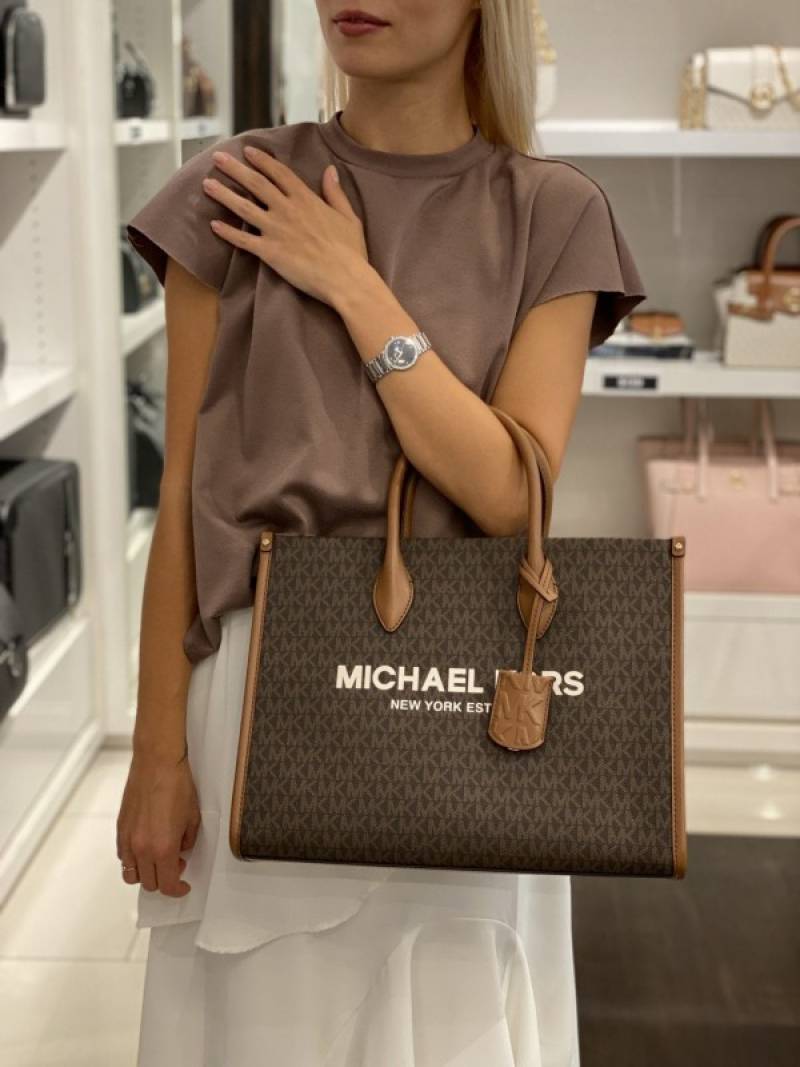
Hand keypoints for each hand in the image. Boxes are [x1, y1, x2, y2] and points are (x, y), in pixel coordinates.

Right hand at [116, 746, 200, 897]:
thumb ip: (186, 841)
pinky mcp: (120, 828)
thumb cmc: (177, 785)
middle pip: (149, 883)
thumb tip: (180, 850)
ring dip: (146, 874)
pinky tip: (146, 847)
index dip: (177, 890)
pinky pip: (123, 856)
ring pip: (131, 874)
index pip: (167, 885)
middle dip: (164, 881)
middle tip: (176, 865)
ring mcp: (128, 839)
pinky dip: (133, 860)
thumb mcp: (193, 817)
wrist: (157, 763)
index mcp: (163, 848)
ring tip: (159, 858)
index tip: (183, 886)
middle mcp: (141, 848)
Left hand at [203, 146, 368, 306]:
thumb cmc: (351, 251)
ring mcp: (276, 230)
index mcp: (306, 199)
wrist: (345, 279)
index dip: (262, 160)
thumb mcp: (349, 217)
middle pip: (256, 183)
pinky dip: (228, 233)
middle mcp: (287, 209)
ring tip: (206, 184)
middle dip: (235, 168)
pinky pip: (243, 240)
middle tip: (217, 157)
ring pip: (244, 207)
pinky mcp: (270, 252)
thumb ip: (335, 193)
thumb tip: (330, 171)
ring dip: (223, 194)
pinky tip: (214, 225)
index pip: (279, 173)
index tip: (248, 151)